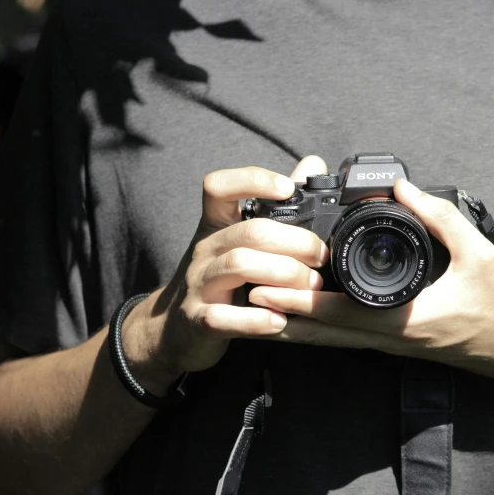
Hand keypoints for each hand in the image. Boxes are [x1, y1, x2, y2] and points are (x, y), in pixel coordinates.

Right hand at [121, 156, 328, 390]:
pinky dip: (255, 320)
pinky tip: (279, 321)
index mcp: (216, 226)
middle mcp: (204, 250)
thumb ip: (277, 206)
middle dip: (295, 241)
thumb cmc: (220, 279)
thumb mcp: (241, 240)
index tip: (288, 188)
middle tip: (321, 256)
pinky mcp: (199, 321)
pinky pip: (224, 317)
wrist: (172, 330)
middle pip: (250, 231)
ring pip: (239, 265)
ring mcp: (198, 285)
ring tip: (310, 285)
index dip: (252, 180)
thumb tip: (313, 164)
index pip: (218, 187)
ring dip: (284, 274)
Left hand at [249, 179, 493, 383]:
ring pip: (330, 340)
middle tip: (242, 299)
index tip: (267, 288)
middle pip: (324, 333)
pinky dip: (316, 328)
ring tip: (256, 311)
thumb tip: (405, 188)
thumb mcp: (478, 252)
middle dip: (281, 318)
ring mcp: (387, 345)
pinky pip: (344, 337)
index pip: (342, 313)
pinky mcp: (390, 342)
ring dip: (293, 327)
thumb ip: (440, 217)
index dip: (301, 303)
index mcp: (405, 320)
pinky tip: (298, 317)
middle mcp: (388, 338)